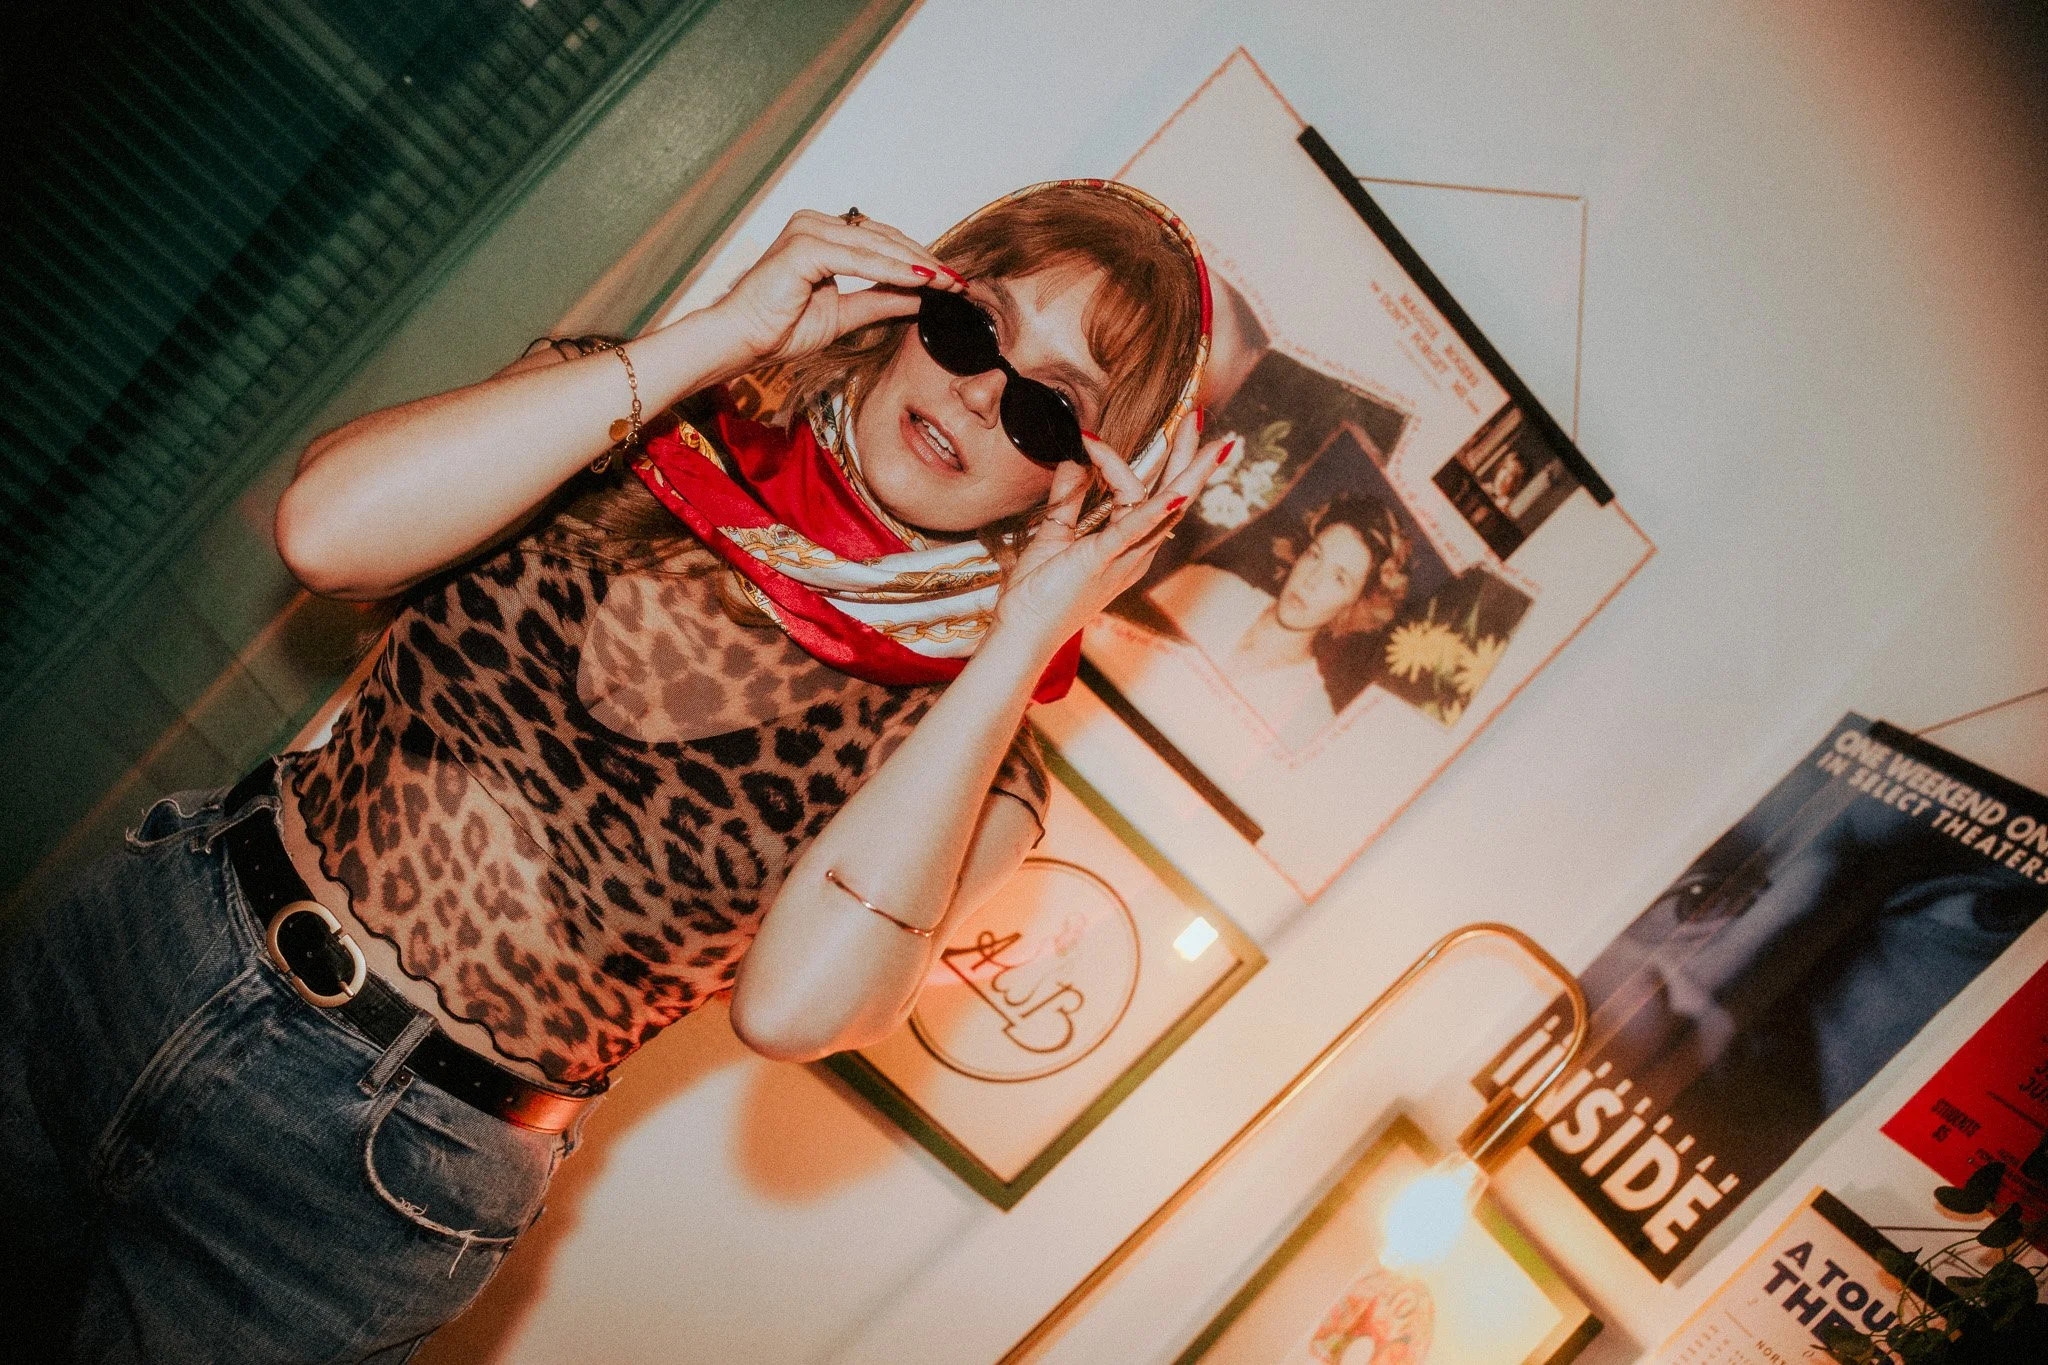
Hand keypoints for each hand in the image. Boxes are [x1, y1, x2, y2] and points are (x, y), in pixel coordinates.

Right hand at [693, 210, 964, 372]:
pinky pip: (859, 259)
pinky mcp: (804, 246)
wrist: (739, 341)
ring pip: (876, 246)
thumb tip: (921, 296)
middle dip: (925, 261)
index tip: (951, 280)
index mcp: (822, 235)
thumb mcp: (843, 316)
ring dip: (916, 264)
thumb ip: (880, 301)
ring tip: (948, 281)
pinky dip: (893, 271)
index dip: (918, 260)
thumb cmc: (777, 329)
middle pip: (884, 239)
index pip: (880, 242)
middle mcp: (815, 224)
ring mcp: (808, 230)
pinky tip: (920, 282)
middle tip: (959, 280)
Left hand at [992, 417, 1234, 653]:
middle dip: (1189, 456)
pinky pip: (1134, 529)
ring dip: (1189, 473)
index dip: (1120, 458)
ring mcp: (1124, 557)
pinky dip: (1155, 507)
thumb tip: (1073, 458)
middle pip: (1173, 496)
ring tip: (1213, 444)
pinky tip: (1176, 490)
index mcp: (1127, 544)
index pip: (1140, 491)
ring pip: (1166, 508)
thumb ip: (1067, 497)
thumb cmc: (1037, 593)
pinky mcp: (1103, 560)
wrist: (1023, 633)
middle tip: (1198, 418)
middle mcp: (1136, 550)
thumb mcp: (1054, 533)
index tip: (1091, 436)